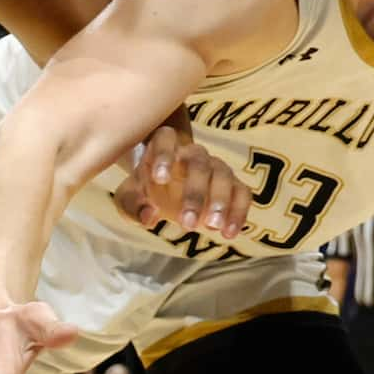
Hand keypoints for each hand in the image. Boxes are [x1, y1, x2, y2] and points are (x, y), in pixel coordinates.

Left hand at [113, 116, 249, 238]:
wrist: (168, 189)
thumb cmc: (146, 188)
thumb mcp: (130, 197)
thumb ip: (133, 205)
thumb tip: (149, 216)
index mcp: (164, 146)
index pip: (165, 139)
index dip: (163, 156)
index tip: (159, 179)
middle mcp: (192, 153)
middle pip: (198, 164)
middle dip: (195, 194)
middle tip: (188, 224)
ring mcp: (215, 166)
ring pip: (224, 176)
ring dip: (220, 202)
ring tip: (212, 228)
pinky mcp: (232, 184)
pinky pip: (242, 193)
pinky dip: (238, 212)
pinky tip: (229, 233)